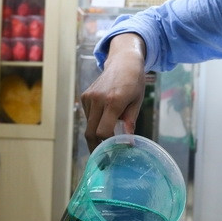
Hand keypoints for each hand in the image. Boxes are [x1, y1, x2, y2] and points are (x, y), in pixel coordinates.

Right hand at [81, 33, 146, 149]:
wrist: (123, 61)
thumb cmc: (134, 81)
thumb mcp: (136, 102)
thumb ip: (130, 121)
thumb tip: (128, 142)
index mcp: (113, 102)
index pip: (103, 131)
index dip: (107, 144)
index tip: (114, 151)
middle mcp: (98, 100)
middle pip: (90, 132)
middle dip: (95, 147)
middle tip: (102, 159)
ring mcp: (89, 97)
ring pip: (88, 125)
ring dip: (95, 134)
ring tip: (105, 140)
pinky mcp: (85, 96)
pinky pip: (88, 116)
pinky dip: (94, 122)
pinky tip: (104, 121)